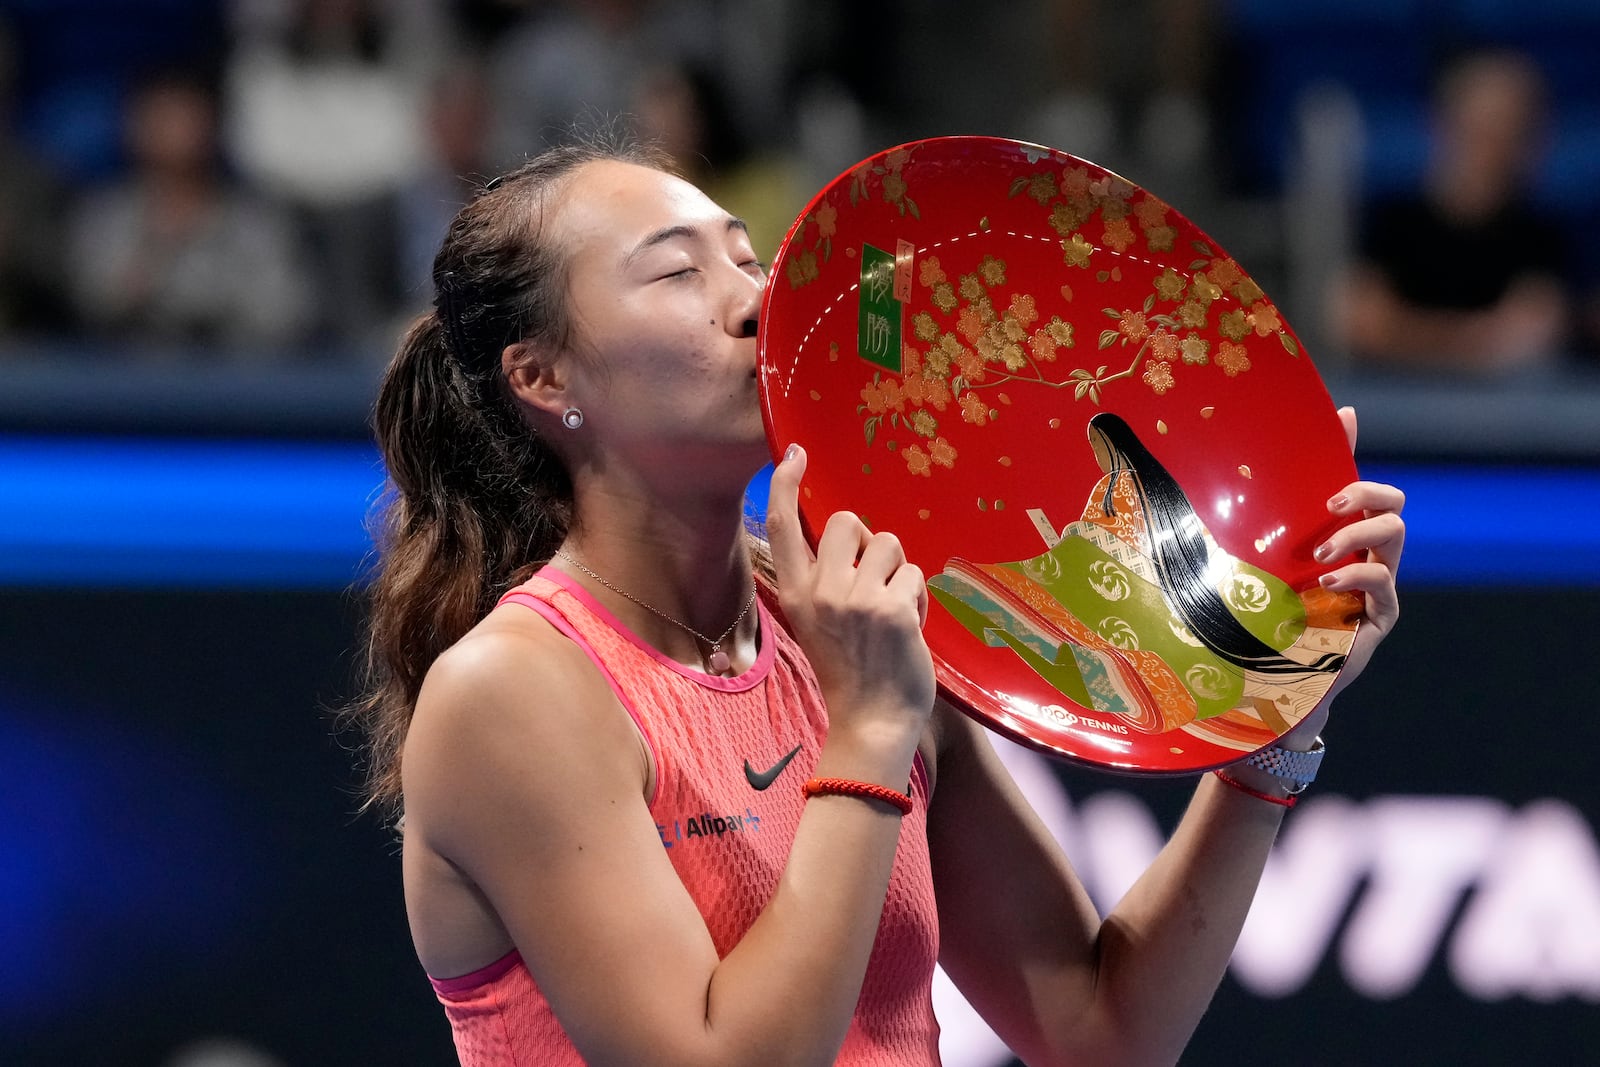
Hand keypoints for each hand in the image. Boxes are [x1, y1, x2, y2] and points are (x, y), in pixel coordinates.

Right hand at [765, 444, 935, 754]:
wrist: (871, 721)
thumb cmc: (849, 672)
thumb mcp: (817, 622)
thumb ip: (824, 581)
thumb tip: (850, 536)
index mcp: (795, 594)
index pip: (781, 525)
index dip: (785, 484)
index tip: (794, 454)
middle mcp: (821, 591)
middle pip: (845, 520)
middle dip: (866, 539)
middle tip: (872, 575)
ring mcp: (857, 599)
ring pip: (887, 543)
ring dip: (897, 571)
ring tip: (893, 608)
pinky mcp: (894, 609)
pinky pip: (914, 575)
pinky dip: (918, 598)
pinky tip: (909, 628)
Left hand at [1284, 407, 1403, 743]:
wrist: (1267, 678)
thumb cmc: (1259, 613)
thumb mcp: (1252, 558)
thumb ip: (1258, 522)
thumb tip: (1236, 468)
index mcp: (1335, 533)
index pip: (1353, 479)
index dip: (1353, 446)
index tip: (1344, 419)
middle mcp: (1362, 553)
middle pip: (1392, 503)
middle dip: (1367, 494)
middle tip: (1331, 504)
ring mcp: (1376, 584)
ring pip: (1394, 536)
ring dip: (1357, 534)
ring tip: (1318, 553)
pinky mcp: (1378, 617)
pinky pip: (1383, 583)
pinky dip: (1357, 574)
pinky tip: (1328, 581)